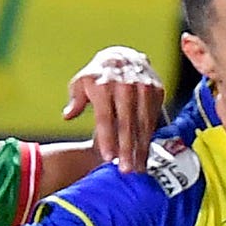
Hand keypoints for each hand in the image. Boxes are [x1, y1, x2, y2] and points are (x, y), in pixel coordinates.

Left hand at [61, 46, 164, 172]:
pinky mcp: (157, 91)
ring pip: (143, 123)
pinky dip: (150, 137)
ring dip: (141, 147)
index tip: (108, 158)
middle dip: (127, 149)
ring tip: (137, 168)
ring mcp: (144, 88)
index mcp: (104, 85)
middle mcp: (126, 86)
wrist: (123, 55)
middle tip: (126, 170)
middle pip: (126, 123)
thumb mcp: (81, 83)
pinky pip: (154, 118)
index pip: (105, 117)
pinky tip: (145, 154)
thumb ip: (75, 100)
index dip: (107, 138)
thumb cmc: (97, 76)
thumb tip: (68, 115)